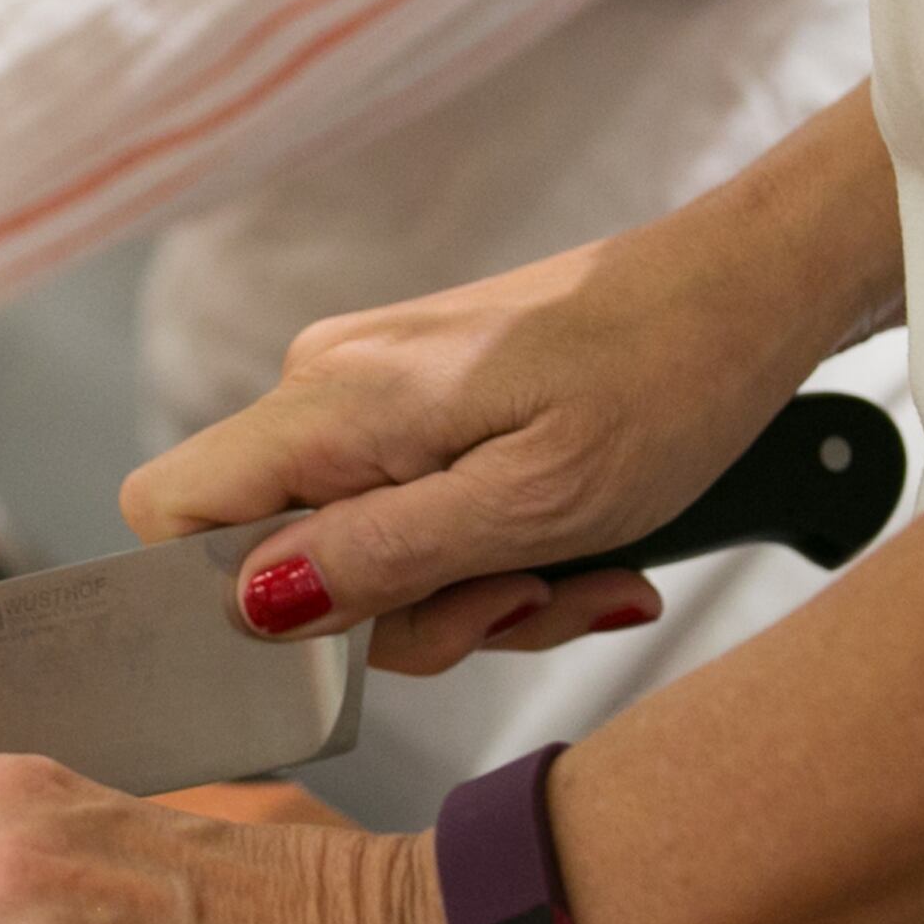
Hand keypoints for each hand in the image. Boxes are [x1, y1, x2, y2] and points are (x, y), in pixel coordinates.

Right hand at [119, 233, 739, 673]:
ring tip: (580, 576)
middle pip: (281, 560)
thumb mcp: (531, 505)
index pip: (171, 512)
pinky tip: (579, 554)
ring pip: (362, 553)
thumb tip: (252, 607)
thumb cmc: (667, 379)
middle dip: (405, 616)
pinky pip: (417, 517)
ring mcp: (374, 395)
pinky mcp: (425, 406)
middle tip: (525, 601)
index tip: (353, 633)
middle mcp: (327, 388)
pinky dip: (493, 556)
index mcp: (332, 403)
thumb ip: (381, 558)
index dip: (227, 601)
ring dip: (470, 596)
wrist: (752, 290)